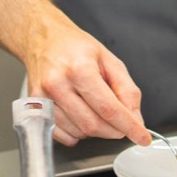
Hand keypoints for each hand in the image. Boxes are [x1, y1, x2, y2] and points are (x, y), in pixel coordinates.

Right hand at [0, 0, 151, 146]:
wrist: (43, 39)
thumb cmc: (76, 47)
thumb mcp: (109, 59)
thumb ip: (126, 90)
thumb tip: (135, 119)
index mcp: (80, 69)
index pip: (109, 108)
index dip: (129, 126)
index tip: (142, 137)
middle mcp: (58, 84)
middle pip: (93, 125)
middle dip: (114, 130)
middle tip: (122, 123)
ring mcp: (44, 98)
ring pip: (79, 132)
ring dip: (96, 130)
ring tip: (95, 107)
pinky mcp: (34, 108)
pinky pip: (62, 136)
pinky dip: (77, 133)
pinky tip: (80, 113)